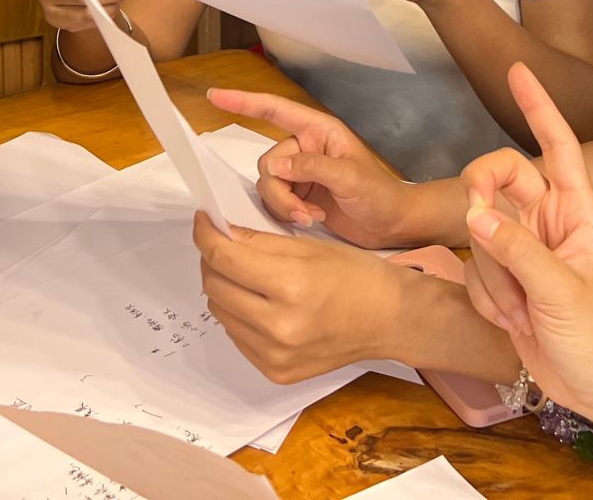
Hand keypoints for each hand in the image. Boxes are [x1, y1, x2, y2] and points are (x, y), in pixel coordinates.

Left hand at [195, 213, 406, 382]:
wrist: (389, 320)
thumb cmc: (356, 276)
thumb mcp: (309, 246)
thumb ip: (258, 241)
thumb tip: (219, 233)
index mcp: (291, 286)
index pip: (224, 258)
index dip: (205, 234)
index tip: (203, 221)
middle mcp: (279, 326)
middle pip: (215, 286)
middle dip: (211, 259)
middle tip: (221, 243)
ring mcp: (275, 355)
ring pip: (220, 312)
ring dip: (223, 287)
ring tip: (242, 273)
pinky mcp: (275, 371)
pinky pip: (237, 336)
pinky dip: (238, 314)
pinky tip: (257, 301)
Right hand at [206, 87, 418, 247]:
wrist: (393, 225)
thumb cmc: (380, 195)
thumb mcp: (350, 177)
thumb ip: (312, 167)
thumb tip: (274, 167)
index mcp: (318, 131)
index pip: (275, 110)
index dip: (243, 101)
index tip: (214, 97)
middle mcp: (305, 148)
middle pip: (268, 163)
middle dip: (280, 191)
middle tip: (305, 212)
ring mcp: (300, 174)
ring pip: (268, 185)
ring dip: (284, 205)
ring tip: (311, 217)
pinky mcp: (299, 197)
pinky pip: (274, 202)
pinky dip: (286, 214)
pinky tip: (309, 220)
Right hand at [462, 64, 592, 423]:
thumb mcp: (562, 293)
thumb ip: (518, 252)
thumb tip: (476, 215)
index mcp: (576, 211)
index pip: (557, 145)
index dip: (538, 106)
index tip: (519, 69)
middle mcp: (547, 221)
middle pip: (498, 180)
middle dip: (482, 202)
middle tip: (480, 230)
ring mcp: (523, 248)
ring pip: (480, 233)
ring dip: (493, 277)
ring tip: (525, 312)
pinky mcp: (504, 277)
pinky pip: (475, 270)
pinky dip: (487, 298)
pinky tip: (515, 323)